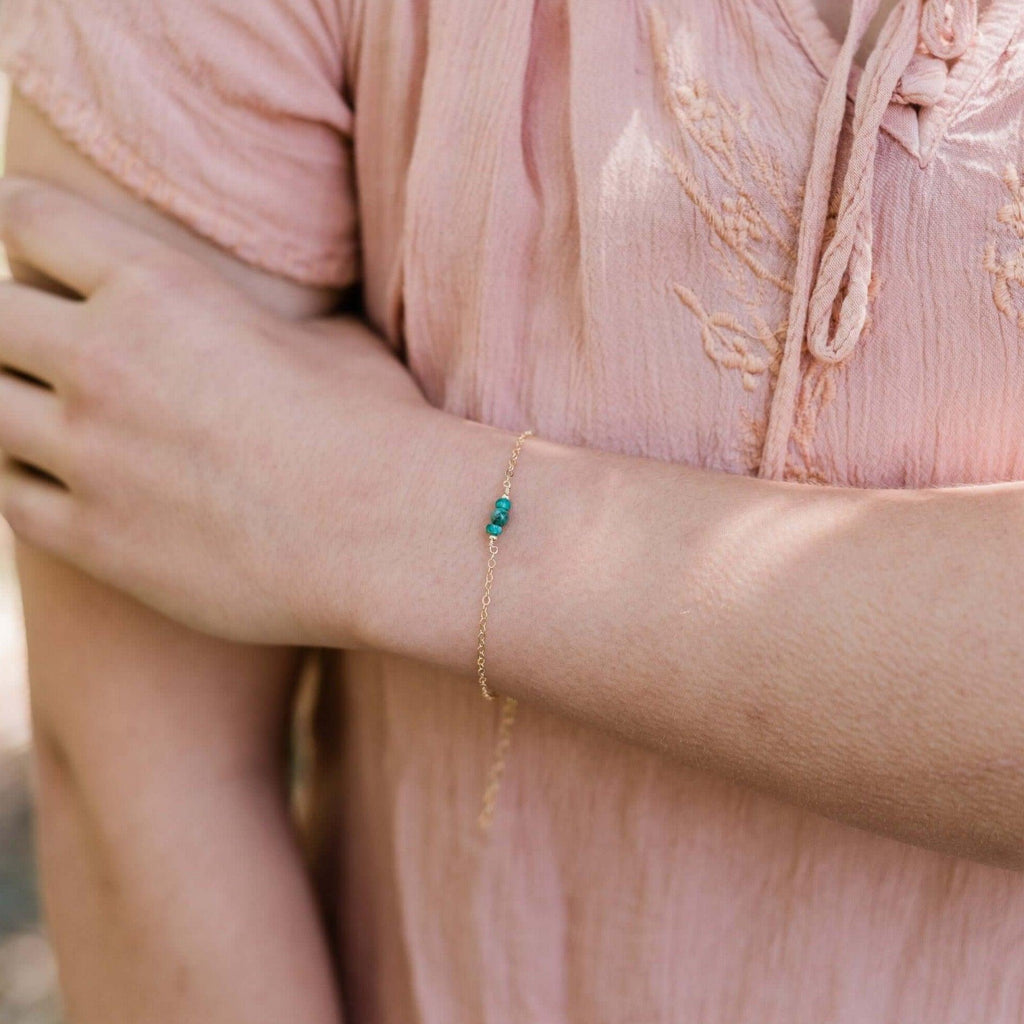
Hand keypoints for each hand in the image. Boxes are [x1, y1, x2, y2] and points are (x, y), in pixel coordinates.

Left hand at [0, 176, 438, 644]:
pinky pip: (9, 499)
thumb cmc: (379, 427)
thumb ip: (263, 317)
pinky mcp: (93, 539)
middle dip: (12, 325)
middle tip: (52, 348)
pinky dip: (29, 485)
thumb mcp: (330, 338)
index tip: (41, 248)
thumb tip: (269, 321)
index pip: (28, 219)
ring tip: (61, 421)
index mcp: (158, 289)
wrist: (390, 533)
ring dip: (13, 409)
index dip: (26, 227)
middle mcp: (101, 363)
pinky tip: (73, 486)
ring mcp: (88, 457)